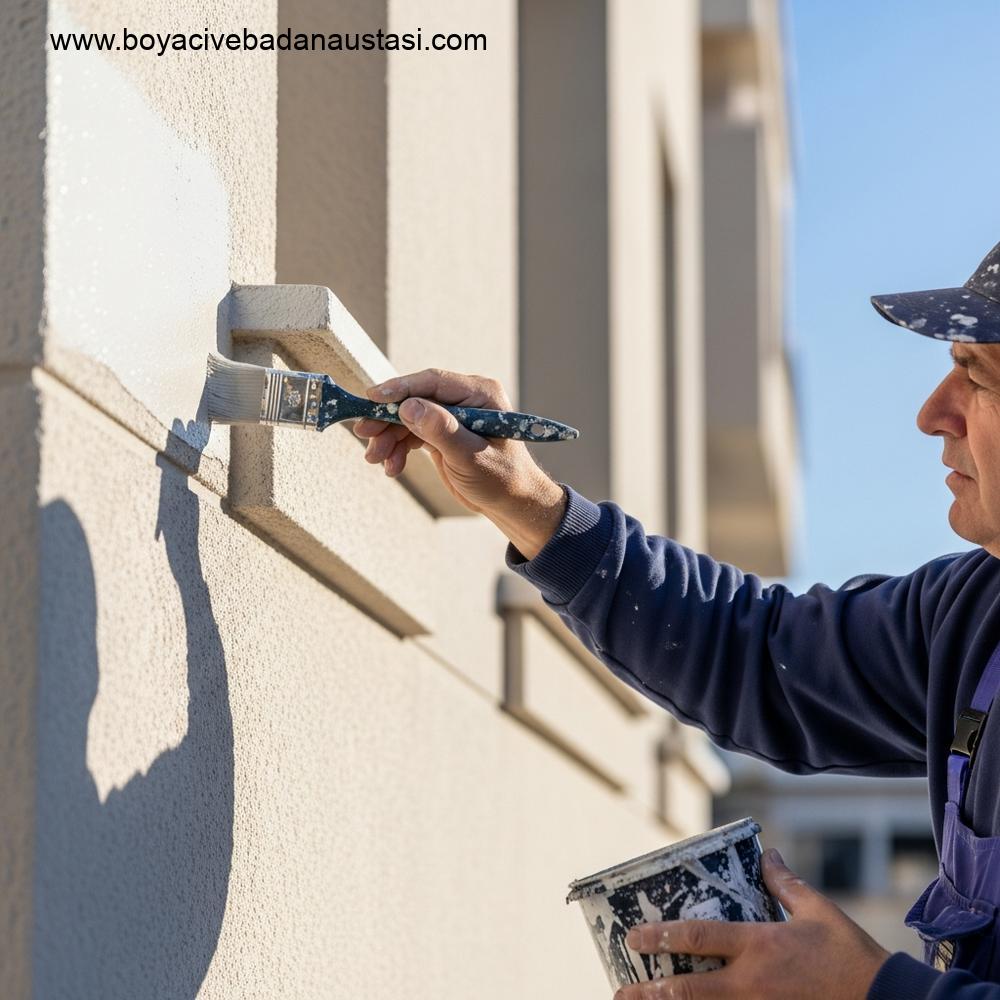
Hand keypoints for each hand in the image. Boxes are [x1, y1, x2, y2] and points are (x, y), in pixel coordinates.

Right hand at [353, 368, 566, 557]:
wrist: (511, 504)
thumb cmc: (502, 479)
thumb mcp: (470, 457)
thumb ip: (441, 431)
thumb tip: (409, 406)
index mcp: (480, 394)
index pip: (433, 382)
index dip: (400, 389)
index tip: (372, 398)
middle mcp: (464, 399)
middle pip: (415, 399)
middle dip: (388, 419)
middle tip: (364, 433)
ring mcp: (451, 415)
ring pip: (408, 418)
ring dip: (389, 438)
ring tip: (376, 460)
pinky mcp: (441, 432)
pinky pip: (412, 434)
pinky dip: (398, 449)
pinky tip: (392, 467)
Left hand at [614, 849, 889, 999]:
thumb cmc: (852, 955)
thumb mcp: (819, 911)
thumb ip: (786, 884)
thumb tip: (767, 854)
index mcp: (760, 945)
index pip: (699, 937)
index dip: (662, 937)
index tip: (634, 937)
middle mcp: (752, 983)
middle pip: (690, 990)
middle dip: (651, 992)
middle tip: (622, 990)